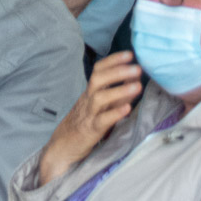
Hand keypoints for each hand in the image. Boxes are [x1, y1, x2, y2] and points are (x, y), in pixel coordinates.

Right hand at [37, 53, 140, 185]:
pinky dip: (114, 113)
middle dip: (118, 71)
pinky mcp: (90, 131)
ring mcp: (88, 114)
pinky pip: (102, 120)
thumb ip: (116, 94)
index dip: (113, 60)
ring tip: (137, 86)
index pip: (98, 70)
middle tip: (137, 67)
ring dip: (119, 90)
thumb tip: (135, 79)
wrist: (62, 147)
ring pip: (100, 98)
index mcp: (90, 92)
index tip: (130, 54)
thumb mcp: (100, 106)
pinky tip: (127, 109)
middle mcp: (88, 100)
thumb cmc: (84, 124)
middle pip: (98, 79)